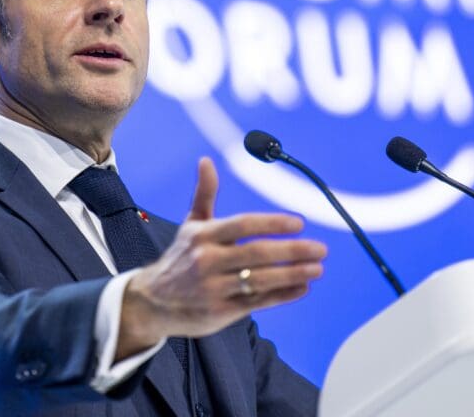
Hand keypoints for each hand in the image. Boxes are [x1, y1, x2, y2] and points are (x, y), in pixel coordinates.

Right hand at [116, 157, 326, 358]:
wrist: (153, 302)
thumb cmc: (180, 258)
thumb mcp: (191, 225)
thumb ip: (204, 194)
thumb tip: (206, 161)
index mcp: (203, 236)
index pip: (243, 224)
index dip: (273, 223)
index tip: (299, 223)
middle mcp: (208, 261)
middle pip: (257, 253)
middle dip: (293, 251)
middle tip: (320, 248)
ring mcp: (215, 288)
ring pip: (261, 280)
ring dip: (294, 274)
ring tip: (317, 268)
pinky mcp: (221, 312)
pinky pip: (258, 302)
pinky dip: (283, 295)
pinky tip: (302, 287)